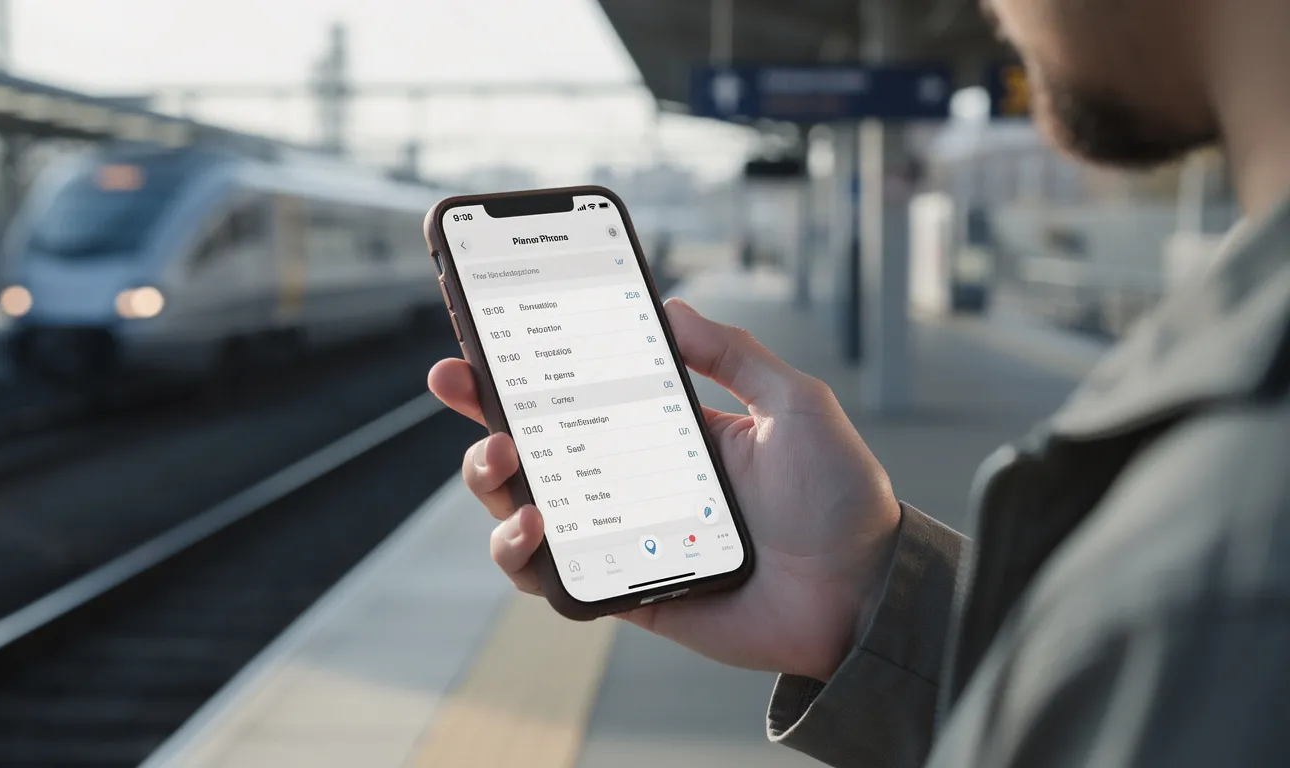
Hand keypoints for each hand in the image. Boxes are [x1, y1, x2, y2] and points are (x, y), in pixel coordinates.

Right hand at [427, 298, 900, 681]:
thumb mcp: (794, 404)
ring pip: (525, 511)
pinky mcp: (624, 590)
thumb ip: (735, 355)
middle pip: (535, 447)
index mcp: (669, 433)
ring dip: (491, 484)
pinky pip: (553, 578)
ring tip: (501, 463)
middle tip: (460, 384)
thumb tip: (672, 307)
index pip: (583, 392)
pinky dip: (524, 556)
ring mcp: (624, 537)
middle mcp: (636, 481)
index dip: (529, 366)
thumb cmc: (839, 499)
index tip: (485, 335)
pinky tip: (534, 528)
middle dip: (482, 413)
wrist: (863, 594)